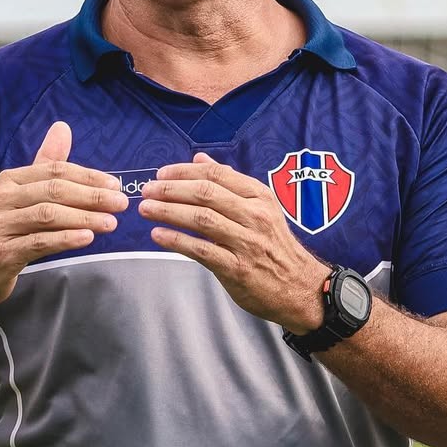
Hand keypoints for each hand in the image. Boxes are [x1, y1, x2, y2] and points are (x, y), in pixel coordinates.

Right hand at [0, 122, 127, 309]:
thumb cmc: (0, 233)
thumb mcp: (19, 196)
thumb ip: (43, 164)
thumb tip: (63, 127)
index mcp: (9, 181)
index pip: (54, 170)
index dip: (88, 176)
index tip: (115, 185)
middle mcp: (1, 199)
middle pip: (53, 191)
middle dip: (91, 196)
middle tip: (121, 203)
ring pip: (48, 215)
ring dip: (84, 218)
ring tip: (111, 222)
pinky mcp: (2, 253)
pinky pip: (38, 242)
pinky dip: (65, 239)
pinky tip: (87, 238)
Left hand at [139, 153, 325, 330]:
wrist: (301, 288)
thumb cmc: (275, 246)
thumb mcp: (261, 208)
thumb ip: (230, 183)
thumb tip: (200, 158)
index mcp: (259, 197)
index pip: (216, 174)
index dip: (184, 171)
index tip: (161, 174)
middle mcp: (254, 216)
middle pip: (205, 194)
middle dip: (170, 189)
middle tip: (146, 190)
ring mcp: (246, 242)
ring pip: (201, 219)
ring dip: (168, 211)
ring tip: (145, 209)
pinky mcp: (237, 268)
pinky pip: (201, 250)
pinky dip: (177, 241)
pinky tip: (158, 235)